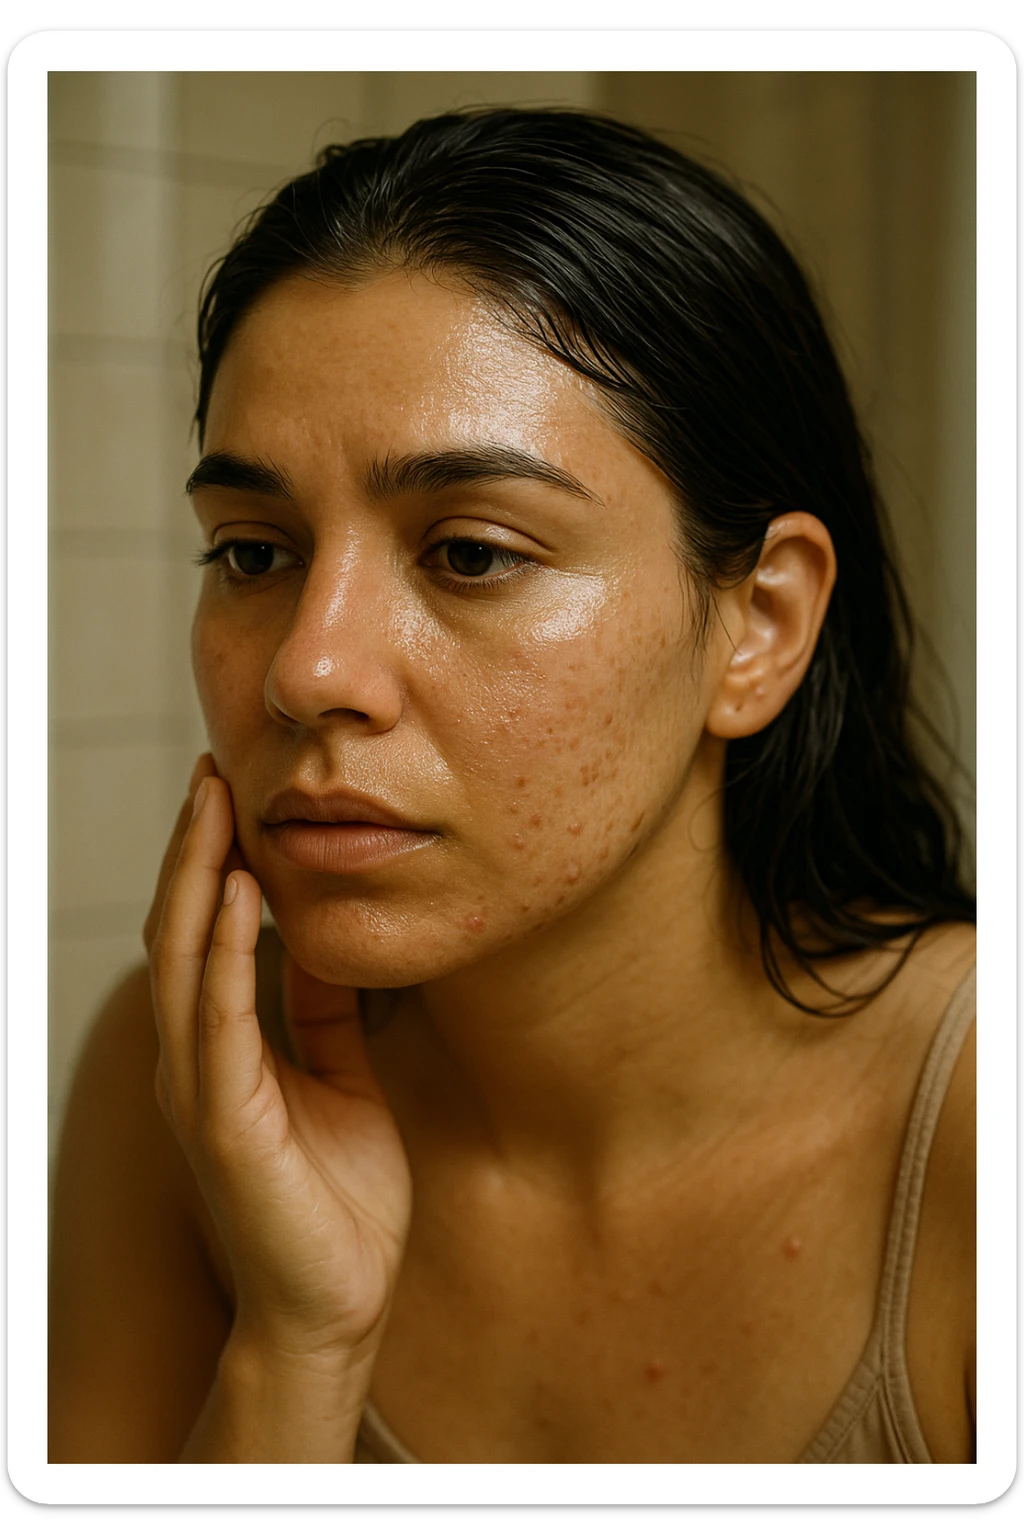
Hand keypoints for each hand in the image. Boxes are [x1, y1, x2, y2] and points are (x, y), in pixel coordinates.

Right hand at [145, 757, 412, 1368]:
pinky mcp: (229, 1122)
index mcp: (220, 1049)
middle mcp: (195, 1059)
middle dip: (196, 848)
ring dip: (199, 876)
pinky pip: (222, 1019)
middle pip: (183, 930)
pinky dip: (229, 951)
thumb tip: (326, 938)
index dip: (214, 862)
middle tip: (216, 771)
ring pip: (186, 959)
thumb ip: (322, 1010)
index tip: (235, 793)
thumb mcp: (338, 1076)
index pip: (206, 935)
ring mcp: (203, 1090)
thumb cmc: (338, 1197)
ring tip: (218, 804)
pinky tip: (244, 893)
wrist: (336, 1305)